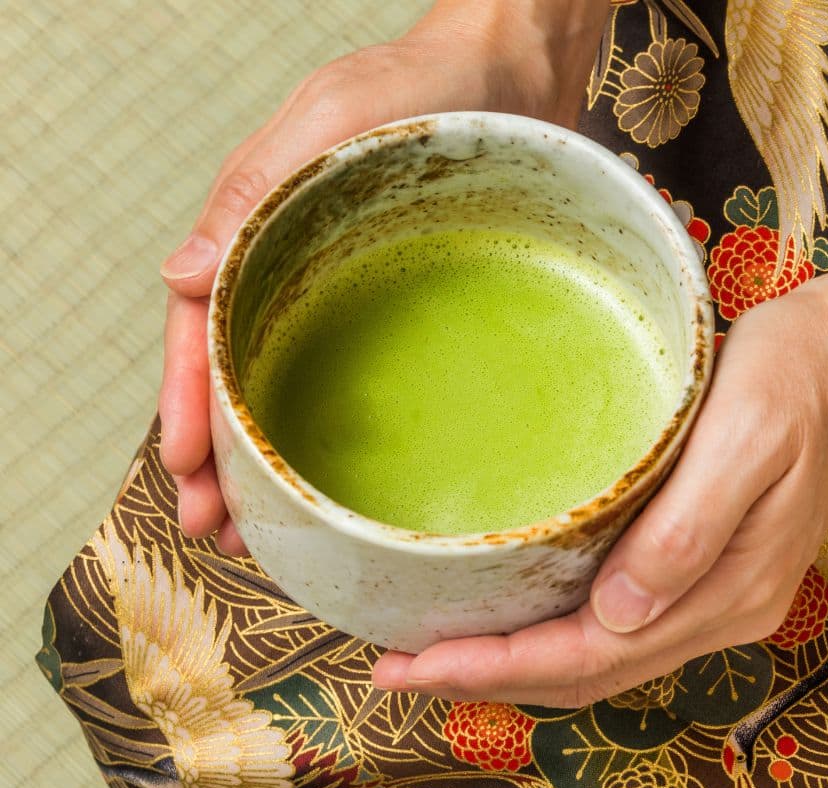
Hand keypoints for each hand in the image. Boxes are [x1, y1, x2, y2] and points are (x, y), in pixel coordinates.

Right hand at [159, 0, 608, 551]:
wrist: (512, 75)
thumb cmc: (420, 85)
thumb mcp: (330, 119)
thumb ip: (254, 191)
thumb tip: (176, 277)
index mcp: (260, 233)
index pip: (205, 331)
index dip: (189, 405)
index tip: (185, 474)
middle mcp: (297, 275)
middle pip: (243, 379)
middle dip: (222, 461)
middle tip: (220, 533)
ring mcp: (351, 297)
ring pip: (296, 392)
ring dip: (273, 464)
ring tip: (265, 535)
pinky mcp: (406, 311)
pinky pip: (361, 382)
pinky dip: (340, 438)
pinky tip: (345, 483)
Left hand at [373, 250, 827, 705]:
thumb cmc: (803, 377)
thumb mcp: (746, 438)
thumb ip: (686, 532)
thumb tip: (614, 613)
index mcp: (727, 590)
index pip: (590, 657)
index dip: (495, 668)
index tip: (411, 664)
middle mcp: (720, 608)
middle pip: (587, 672)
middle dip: (487, 677)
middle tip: (395, 665)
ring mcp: (718, 592)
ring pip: (599, 656)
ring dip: (518, 661)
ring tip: (437, 648)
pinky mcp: (710, 564)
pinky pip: (619, 622)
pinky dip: (557, 631)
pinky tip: (516, 609)